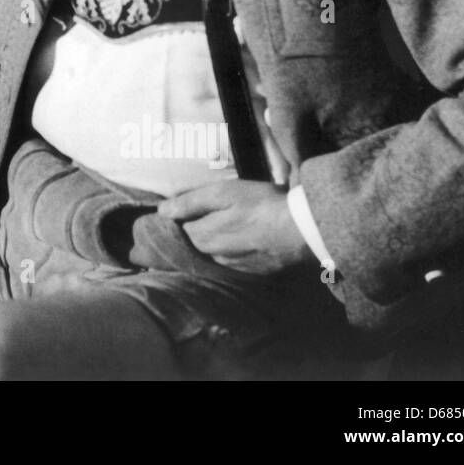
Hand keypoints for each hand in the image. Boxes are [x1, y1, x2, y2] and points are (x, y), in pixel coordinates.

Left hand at [157, 180, 315, 274]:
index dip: (183, 215)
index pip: (180, 228)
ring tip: (232, 222)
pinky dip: (236, 249)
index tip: (191, 206)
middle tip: (214, 210)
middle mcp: (214, 256)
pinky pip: (236, 260)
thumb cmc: (260, 205)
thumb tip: (162, 211)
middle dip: (198, 228)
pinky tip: (247, 236)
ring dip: (218, 240)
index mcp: (202, 237)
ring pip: (216, 251)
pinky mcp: (255, 271)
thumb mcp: (222, 194)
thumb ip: (190, 202)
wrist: (301, 230)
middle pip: (196, 241)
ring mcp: (235, 266)